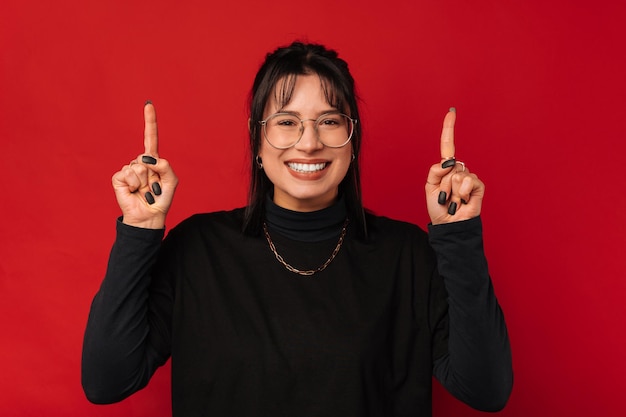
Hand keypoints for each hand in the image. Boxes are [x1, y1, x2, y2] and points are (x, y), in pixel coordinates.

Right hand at [111, 102, 177, 228]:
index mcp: (153, 161)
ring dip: (143, 182)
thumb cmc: (161, 199)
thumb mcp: (172, 181)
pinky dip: (132, 185)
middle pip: (146, 157)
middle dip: (152, 174)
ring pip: (137, 167)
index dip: (150, 121)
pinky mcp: (118, 178)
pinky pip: (127, 174)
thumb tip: (146, 159)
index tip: (148, 104)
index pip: (151, 137)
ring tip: (144, 191)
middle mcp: (140, 163)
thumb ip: (165, 166)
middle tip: (152, 188)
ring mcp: (128, 170)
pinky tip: (133, 191)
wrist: (148, 216)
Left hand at [425, 109, 483, 224]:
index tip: (451, 112)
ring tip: (453, 200)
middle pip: (449, 166)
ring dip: (451, 190)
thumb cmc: (438, 208)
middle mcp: (458, 170)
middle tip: (444, 196)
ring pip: (457, 174)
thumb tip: (449, 162)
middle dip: (443, 183)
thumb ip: (435, 171)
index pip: (447, 145)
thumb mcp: (429, 187)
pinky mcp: (478, 186)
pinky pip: (468, 181)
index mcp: (445, 168)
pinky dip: (461, 192)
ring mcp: (469, 177)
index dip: (449, 128)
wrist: (449, 224)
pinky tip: (462, 200)